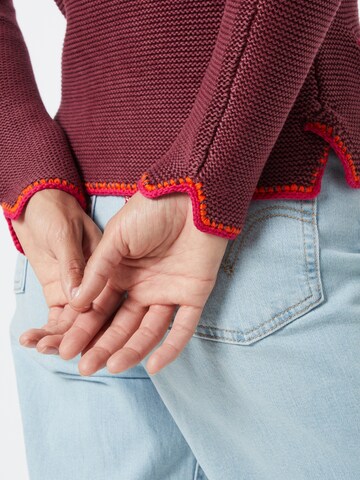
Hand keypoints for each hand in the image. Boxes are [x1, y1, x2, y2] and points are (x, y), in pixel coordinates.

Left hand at [12, 189, 102, 349]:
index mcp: (109, 266)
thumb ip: (72, 265)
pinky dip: (45, 329)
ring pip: (73, 322)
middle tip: (60, 353)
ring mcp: (77, 290)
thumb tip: (79, 299)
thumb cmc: (55, 210)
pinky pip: (56, 317)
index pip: (108, 300)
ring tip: (39, 346)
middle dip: (78, 338)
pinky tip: (32, 339)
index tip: (86, 341)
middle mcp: (97, 283)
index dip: (99, 323)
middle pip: (93, 317)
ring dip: (57, 337)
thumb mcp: (64, 233)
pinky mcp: (60, 293)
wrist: (35, 204)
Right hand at [47, 190, 228, 374]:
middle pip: (122, 324)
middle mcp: (144, 287)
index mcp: (122, 273)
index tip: (64, 348)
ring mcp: (168, 292)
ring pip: (149, 329)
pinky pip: (183, 326)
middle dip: (103, 345)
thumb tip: (77, 302)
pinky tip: (154, 366)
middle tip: (85, 367)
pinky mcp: (194, 294)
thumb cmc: (151, 210)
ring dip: (131, 350)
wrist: (191, 195)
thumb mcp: (116, 238)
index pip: (100, 307)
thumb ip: (99, 270)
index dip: (83, 327)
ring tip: (112, 367)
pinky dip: (171, 347)